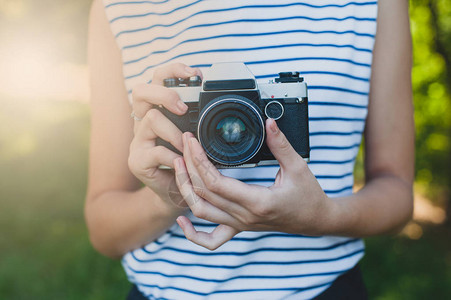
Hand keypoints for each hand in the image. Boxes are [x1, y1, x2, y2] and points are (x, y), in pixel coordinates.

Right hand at [128, 63, 201, 207]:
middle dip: (164, 93)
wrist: (176, 194)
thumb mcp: (197, 137)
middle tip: (183, 107)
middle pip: (141, 91)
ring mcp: (138, 141)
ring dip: (174, 131)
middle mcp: (143, 121)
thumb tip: (223, 103)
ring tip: (186, 144)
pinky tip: (181, 162)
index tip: (195, 74)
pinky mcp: (137, 161)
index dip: (173, 70)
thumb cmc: (189, 162)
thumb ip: (202, 121)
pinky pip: (156, 151)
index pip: (157, 79)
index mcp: (158, 110)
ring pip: (151, 118)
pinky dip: (174, 156)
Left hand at [173, 118, 334, 249]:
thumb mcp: (298, 167)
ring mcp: (240, 224)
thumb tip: (269, 122)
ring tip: (178, 165)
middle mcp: (244, 216)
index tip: (193, 142)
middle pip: (204, 194)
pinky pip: (212, 239)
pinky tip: (182, 221)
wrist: (315, 220)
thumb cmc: (308, 195)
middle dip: (188, 166)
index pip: (216, 183)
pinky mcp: (239, 227)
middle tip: (184, 143)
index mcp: (257, 202)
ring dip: (185, 190)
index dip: (199, 161)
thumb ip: (281, 145)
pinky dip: (193, 234)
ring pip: (201, 212)